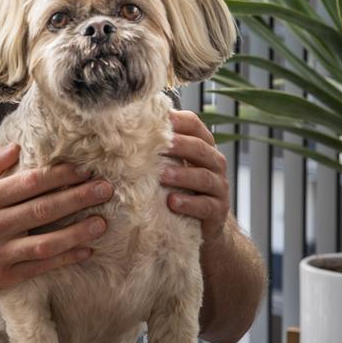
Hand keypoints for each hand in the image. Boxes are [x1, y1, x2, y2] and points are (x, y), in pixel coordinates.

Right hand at [0, 142, 112, 291]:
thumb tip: (19, 146)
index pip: (28, 183)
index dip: (58, 175)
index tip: (83, 170)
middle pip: (43, 210)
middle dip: (77, 198)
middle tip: (105, 190)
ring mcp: (0, 253)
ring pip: (46, 242)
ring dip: (77, 232)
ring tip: (102, 223)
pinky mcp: (5, 276)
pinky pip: (41, 267)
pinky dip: (65, 259)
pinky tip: (86, 250)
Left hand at [161, 110, 230, 240]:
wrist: (203, 222)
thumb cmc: (181, 186)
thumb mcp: (172, 162)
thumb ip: (158, 145)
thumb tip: (123, 125)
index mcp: (202, 145)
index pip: (193, 124)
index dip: (177, 120)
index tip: (157, 120)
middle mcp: (214, 163)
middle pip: (200, 148)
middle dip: (180, 145)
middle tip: (161, 145)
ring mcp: (218, 187)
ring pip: (203, 177)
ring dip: (182, 175)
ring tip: (162, 176)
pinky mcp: (217, 210)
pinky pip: (206, 206)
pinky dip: (189, 204)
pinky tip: (172, 202)